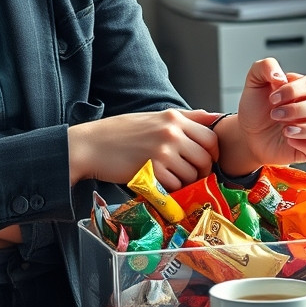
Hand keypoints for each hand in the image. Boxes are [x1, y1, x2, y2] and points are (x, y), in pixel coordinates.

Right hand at [68, 108, 220, 190]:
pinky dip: (170, 189)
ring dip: (185, 182)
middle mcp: (171, 133)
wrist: (90, 146)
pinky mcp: (152, 171)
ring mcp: (162, 152)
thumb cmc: (120, 132)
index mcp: (173, 118)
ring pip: (191, 175)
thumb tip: (214, 116)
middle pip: (205, 158)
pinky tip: (160, 184)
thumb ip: (186, 117)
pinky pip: (174, 186)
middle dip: (202, 171)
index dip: (213, 153)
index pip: (211, 137)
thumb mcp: (154, 117)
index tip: (206, 160)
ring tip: (172, 179)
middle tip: (193, 176)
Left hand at [225, 58, 305, 173]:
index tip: (272, 98)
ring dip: (304, 128)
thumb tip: (280, 76)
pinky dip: (302, 144)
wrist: (248, 134)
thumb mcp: (254, 82)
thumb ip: (265, 67)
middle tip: (275, 113)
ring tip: (285, 129)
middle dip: (296, 109)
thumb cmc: (257, 108)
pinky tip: (288, 139)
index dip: (294, 90)